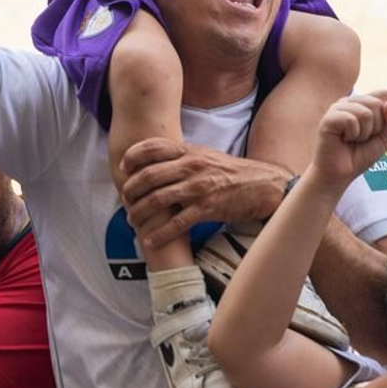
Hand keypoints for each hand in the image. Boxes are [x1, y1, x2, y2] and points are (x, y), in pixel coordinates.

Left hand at [120, 138, 290, 248]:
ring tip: (132, 220)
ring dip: (139, 213)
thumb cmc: (231, 172)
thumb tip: (155, 163)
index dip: (132, 156)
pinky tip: (149, 240)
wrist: (263, 186)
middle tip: (124, 200)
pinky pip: (176, 224)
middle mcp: (192, 167)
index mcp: (190, 152)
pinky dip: (158, 234)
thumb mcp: (206, 155)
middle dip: (131, 190)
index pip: (153, 147)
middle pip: (149, 176)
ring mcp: (198, 188)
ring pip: (158, 200)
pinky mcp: (207, 209)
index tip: (123, 168)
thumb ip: (182, 156)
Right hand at [309, 91, 386, 189]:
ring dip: (363, 133)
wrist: (341, 173)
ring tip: (351, 139)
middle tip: (361, 138)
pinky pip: (350, 120)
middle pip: (377, 103)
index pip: (384, 95)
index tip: (374, 130)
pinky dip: (352, 135)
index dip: (385, 116)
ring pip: (365, 113)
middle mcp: (349, 101)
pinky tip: (343, 139)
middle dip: (376, 127)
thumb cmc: (360, 155)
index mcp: (361, 102)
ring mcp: (337, 108)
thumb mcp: (385, 139)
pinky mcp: (328, 118)